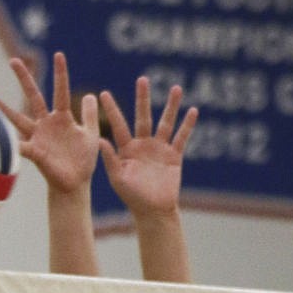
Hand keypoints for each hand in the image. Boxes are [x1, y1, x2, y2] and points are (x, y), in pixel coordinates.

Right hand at [0, 50, 99, 194]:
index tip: (59, 54)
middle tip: (13, 60)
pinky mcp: (35, 153)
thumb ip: (90, 115)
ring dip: (4, 110)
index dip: (60, 74)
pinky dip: (11, 144)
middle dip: (24, 78)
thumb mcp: (90, 134)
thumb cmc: (83, 162)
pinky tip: (1, 139)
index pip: (60, 91)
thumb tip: (91, 94)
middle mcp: (46, 124)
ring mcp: (38, 138)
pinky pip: (20, 147)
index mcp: (62, 118)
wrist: (76, 185)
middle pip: (33, 96)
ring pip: (18, 119)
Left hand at [100, 78, 197, 219]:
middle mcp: (143, 144)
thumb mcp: (118, 178)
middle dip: (143, 99)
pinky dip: (187, 125)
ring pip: (166, 122)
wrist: (153, 212)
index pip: (119, 125)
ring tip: (176, 88)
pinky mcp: (174, 156)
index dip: (111, 110)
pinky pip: (181, 137)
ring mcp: (159, 148)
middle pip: (144, 116)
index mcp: (127, 149)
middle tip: (143, 79)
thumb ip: (110, 158)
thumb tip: (99, 140)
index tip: (103, 93)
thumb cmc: (132, 198)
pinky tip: (193, 110)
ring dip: (171, 106)